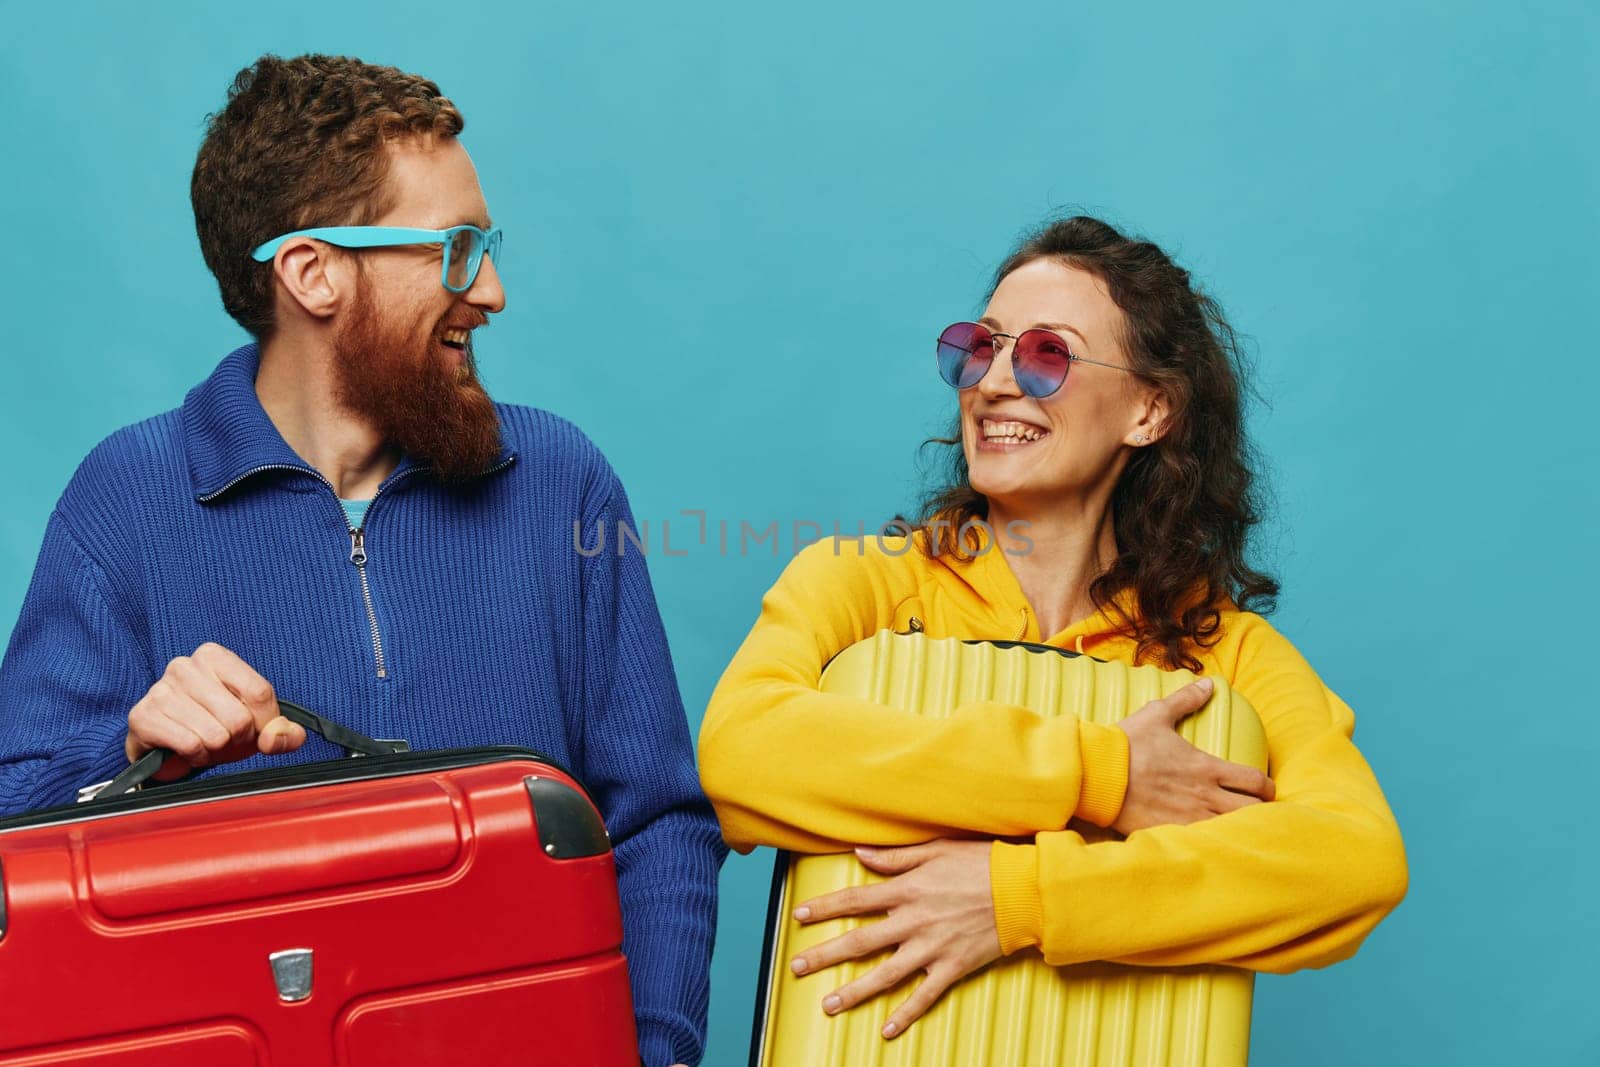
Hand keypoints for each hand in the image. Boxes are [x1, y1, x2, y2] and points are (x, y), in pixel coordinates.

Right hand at [125, 642, 305, 780]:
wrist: (168, 746)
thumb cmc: (215, 726)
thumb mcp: (257, 726)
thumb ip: (284, 732)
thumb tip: (277, 738)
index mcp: (215, 656)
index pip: (260, 692)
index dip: (266, 723)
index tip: (257, 730)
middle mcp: (185, 666)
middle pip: (239, 717)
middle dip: (238, 739)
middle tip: (225, 738)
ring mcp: (160, 689)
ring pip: (215, 735)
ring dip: (216, 750)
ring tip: (205, 742)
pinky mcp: (144, 716)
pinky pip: (191, 745)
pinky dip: (196, 756)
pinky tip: (187, 749)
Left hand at [789, 840, 999, 1039]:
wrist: (1024, 891)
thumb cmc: (981, 864)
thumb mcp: (936, 850)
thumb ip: (896, 857)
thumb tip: (860, 854)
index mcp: (907, 890)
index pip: (855, 900)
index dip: (824, 908)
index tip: (799, 915)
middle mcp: (913, 921)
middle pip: (860, 942)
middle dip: (825, 955)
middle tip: (796, 966)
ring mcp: (932, 948)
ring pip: (884, 974)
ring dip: (854, 992)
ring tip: (828, 1005)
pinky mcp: (953, 967)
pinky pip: (925, 996)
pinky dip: (906, 1014)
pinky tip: (887, 1030)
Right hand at [1112, 677, 1273, 834]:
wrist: (1098, 773)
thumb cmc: (1127, 743)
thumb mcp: (1157, 714)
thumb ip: (1186, 700)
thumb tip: (1208, 684)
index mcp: (1206, 767)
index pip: (1255, 781)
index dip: (1267, 787)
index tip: (1265, 789)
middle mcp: (1204, 794)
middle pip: (1252, 810)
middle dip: (1260, 810)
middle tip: (1256, 809)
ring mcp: (1189, 816)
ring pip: (1232, 829)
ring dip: (1238, 827)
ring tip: (1236, 826)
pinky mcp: (1171, 832)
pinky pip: (1204, 842)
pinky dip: (1213, 841)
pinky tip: (1210, 839)